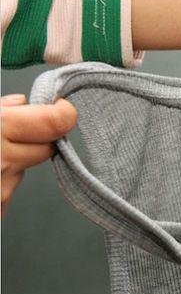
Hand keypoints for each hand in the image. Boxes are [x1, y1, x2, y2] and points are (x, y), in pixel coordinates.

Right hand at [1, 95, 76, 215]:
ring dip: (13, 161)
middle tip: (14, 132)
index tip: (60, 109)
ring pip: (24, 169)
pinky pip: (7, 188)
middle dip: (35, 140)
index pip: (55, 122)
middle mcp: (3, 161)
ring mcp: (1, 190)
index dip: (61, 114)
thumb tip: (21, 103)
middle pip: (46, 148)